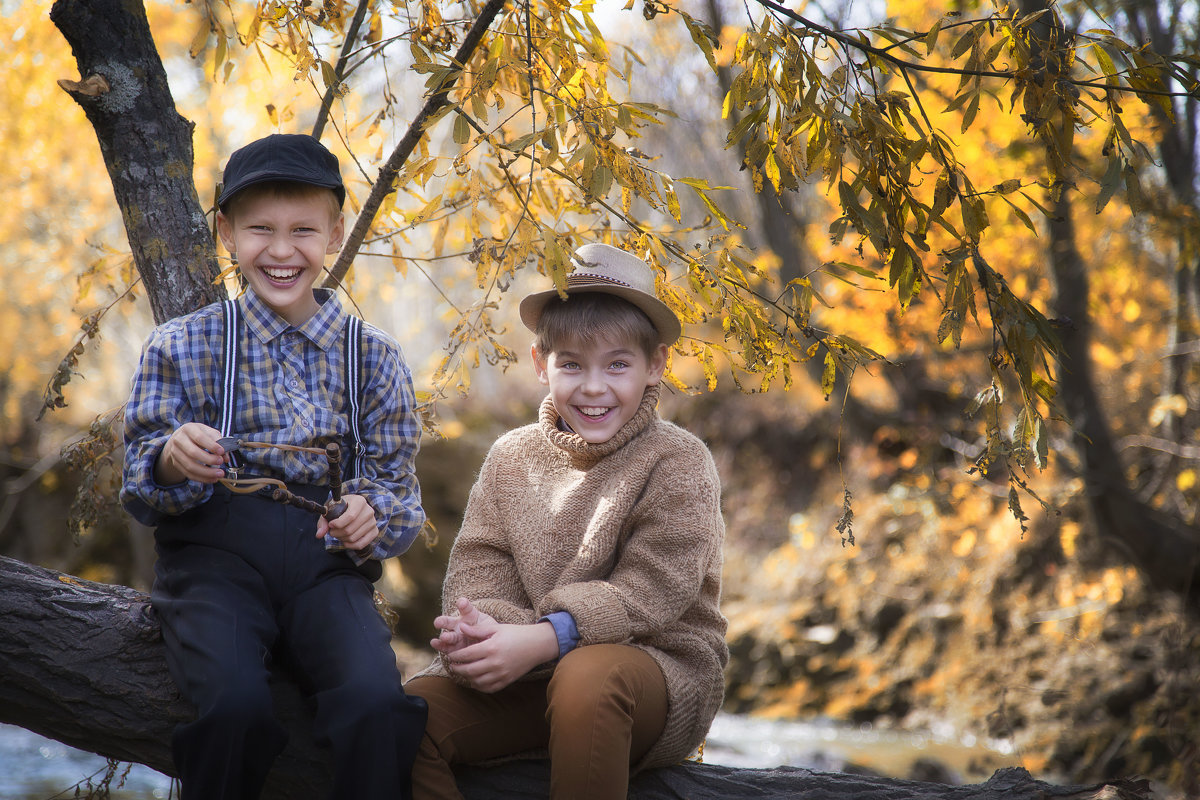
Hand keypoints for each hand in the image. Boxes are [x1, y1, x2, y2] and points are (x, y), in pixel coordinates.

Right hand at [155, 423, 227, 485]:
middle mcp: (179, 440)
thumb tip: (225, 457)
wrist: (179, 440)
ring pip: (190, 466)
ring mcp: (175, 453)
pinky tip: (212, 479)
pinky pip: (188, 474)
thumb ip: (219, 441)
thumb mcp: (208, 432)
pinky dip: (201, 478)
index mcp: (188, 429)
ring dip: (206, 473)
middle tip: (221, 462)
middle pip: (193, 453)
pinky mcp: (176, 463)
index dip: (211, 446)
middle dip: (209, 460)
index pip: (199, 438)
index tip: (222, 452)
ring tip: (219, 474)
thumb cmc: (198, 435)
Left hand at [317, 494, 377, 550]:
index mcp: (359, 501)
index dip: (338, 524)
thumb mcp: (330, 510)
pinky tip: (345, 541)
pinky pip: (361, 544)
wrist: (352, 508)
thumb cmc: (340, 508)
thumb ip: (323, 521)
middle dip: (337, 533)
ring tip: (338, 534)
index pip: (350, 516)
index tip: (330, 525)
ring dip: (342, 539)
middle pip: (350, 529)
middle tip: (331, 532)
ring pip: (354, 538)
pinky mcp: (374, 532)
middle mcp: (369, 511)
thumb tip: (319, 534)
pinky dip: (350, 545)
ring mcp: (373, 522)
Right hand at [430, 597, 496, 655]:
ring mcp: (454, 636)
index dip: (464, 604)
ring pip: (447, 635)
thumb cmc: (488, 633)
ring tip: (443, 637)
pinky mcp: (452, 648)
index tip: (462, 603)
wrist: (488, 647)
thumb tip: (481, 630)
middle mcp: (458, 625)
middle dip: (443, 621)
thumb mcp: (489, 627)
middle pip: (449, 621)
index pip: (466, 608)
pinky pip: (445, 646)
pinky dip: (439, 645)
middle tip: (438, 622)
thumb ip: (483, 627)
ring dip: (444, 636)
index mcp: (469, 615)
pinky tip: (433, 643)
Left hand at [435, 599, 559, 692]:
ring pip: (477, 681)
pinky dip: (478, 686)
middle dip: (457, 668)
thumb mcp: (496, 628)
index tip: (450, 655)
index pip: (467, 655)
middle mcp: (495, 663)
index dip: (455, 656)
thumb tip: (461, 627)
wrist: (537, 645)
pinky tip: (475, 679)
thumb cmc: (516, 633)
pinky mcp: (506, 681)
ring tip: (463, 671)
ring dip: (467, 678)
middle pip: (469, 670)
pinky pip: (488, 688)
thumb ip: (477, 630)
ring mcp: (501, 674)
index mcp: (492, 647)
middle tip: (453, 665)